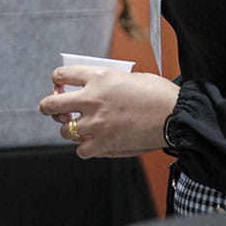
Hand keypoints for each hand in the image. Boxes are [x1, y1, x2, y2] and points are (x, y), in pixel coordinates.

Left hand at [37, 66, 178, 157]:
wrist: (178, 116)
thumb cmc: (159, 94)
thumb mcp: (129, 76)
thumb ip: (108, 83)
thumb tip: (97, 89)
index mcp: (99, 77)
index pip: (62, 74)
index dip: (57, 80)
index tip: (58, 85)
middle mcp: (92, 99)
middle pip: (52, 104)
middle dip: (47, 106)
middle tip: (49, 108)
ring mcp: (97, 123)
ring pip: (64, 130)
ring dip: (68, 129)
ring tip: (76, 128)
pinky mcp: (105, 144)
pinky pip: (82, 150)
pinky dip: (85, 148)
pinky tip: (92, 143)